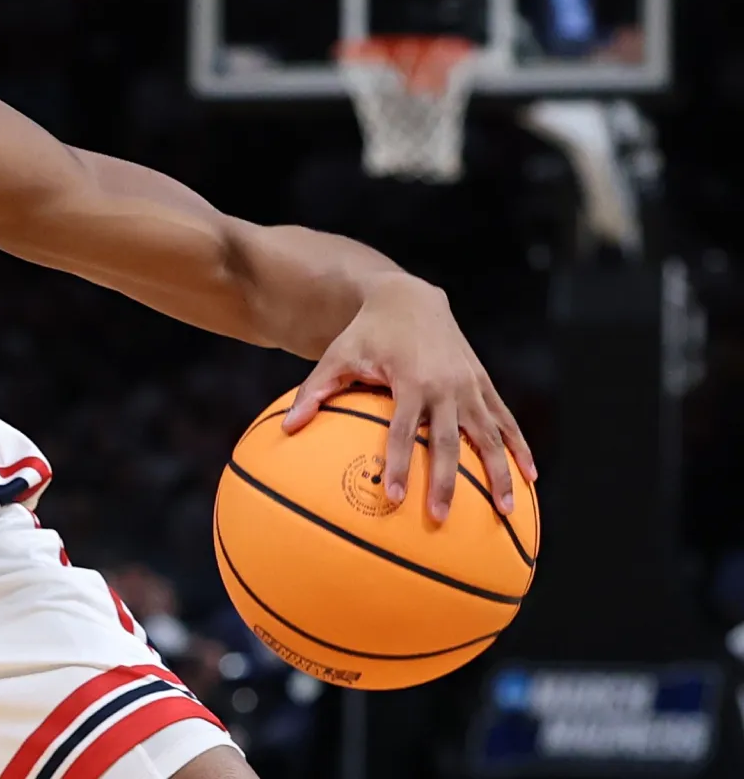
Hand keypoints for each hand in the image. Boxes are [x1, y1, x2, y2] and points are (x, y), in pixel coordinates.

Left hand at [283, 276, 536, 521]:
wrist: (410, 298)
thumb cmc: (366, 333)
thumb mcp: (337, 356)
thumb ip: (314, 392)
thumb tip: (286, 429)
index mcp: (410, 381)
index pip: (403, 430)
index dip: (398, 463)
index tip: (393, 497)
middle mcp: (446, 385)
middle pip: (448, 442)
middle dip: (445, 482)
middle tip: (440, 519)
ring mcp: (469, 386)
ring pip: (489, 436)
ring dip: (499, 473)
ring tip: (506, 511)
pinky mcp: (482, 384)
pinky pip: (505, 421)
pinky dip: (519, 447)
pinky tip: (530, 476)